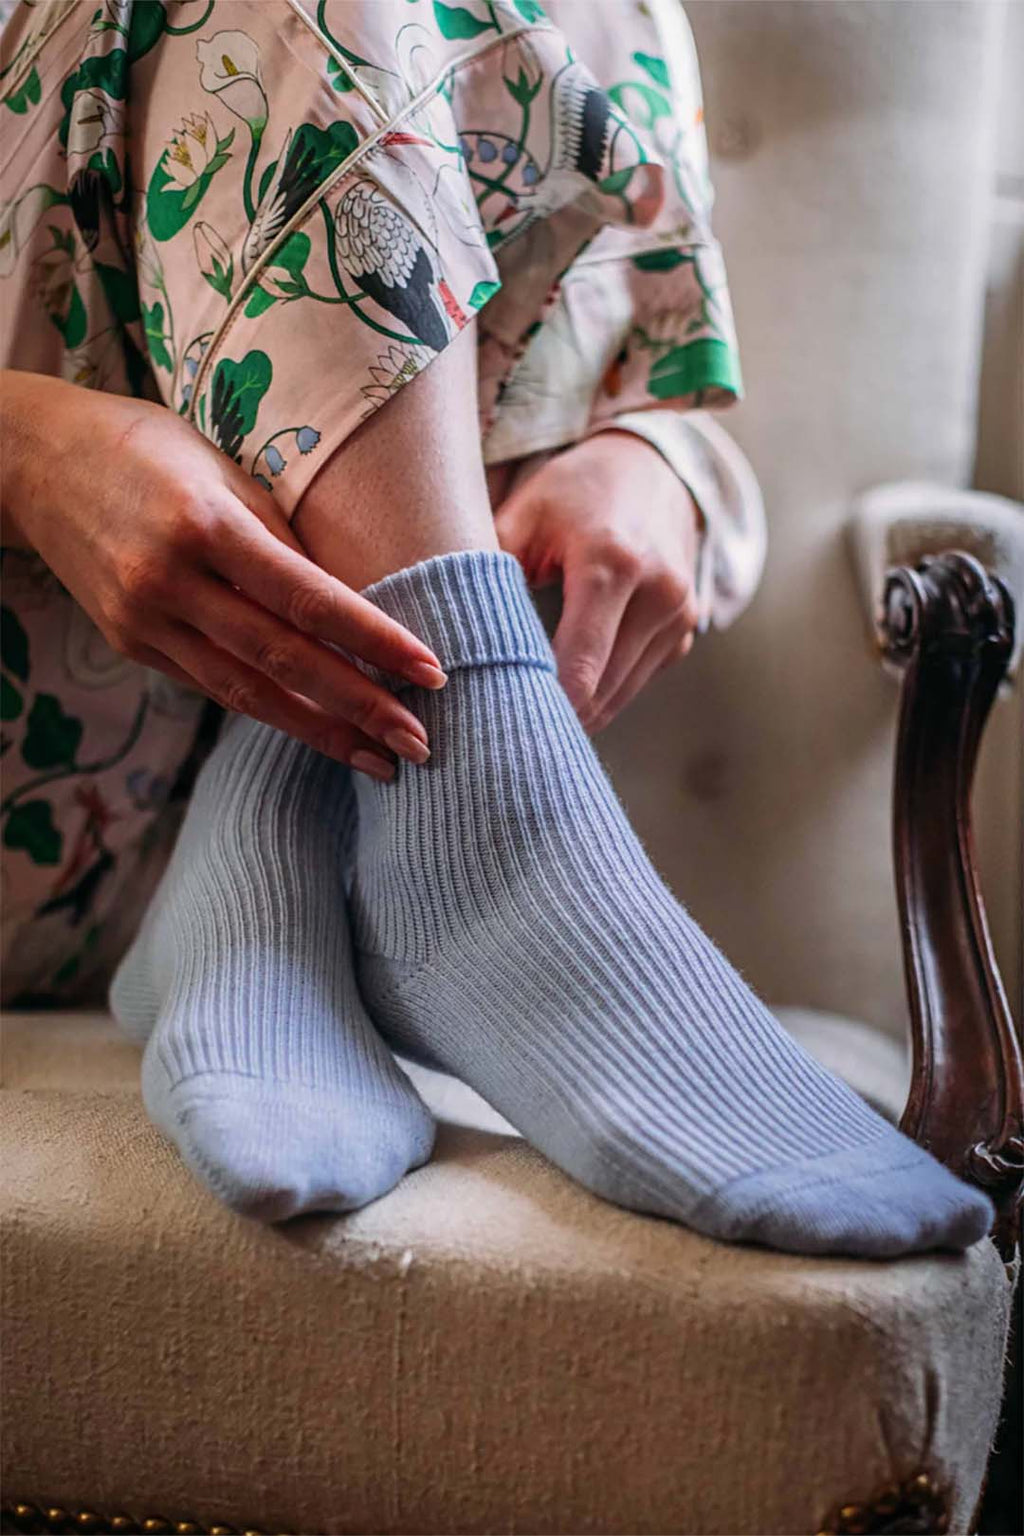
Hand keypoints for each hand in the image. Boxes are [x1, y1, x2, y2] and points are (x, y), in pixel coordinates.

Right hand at [0, 372, 445, 776]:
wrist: (35, 461)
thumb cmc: (151, 449)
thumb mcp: (225, 469)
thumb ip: (283, 540)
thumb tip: (353, 608)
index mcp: (205, 523)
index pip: (308, 598)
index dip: (374, 641)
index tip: (431, 673)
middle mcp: (169, 581)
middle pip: (282, 661)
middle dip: (358, 708)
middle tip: (420, 744)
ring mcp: (143, 621)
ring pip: (246, 693)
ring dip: (319, 732)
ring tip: (379, 762)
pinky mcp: (130, 645)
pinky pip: (213, 686)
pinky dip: (271, 711)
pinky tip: (318, 729)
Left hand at [494, 430, 700, 731]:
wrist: (652, 469)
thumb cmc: (576, 491)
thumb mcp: (524, 515)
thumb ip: (488, 573)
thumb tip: (446, 636)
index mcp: (613, 562)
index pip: (579, 666)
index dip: (540, 705)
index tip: (497, 725)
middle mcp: (659, 593)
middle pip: (600, 691)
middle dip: (552, 716)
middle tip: (501, 732)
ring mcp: (679, 616)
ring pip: (620, 696)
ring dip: (578, 714)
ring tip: (526, 720)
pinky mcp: (684, 632)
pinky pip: (636, 682)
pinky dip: (601, 695)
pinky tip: (565, 697)